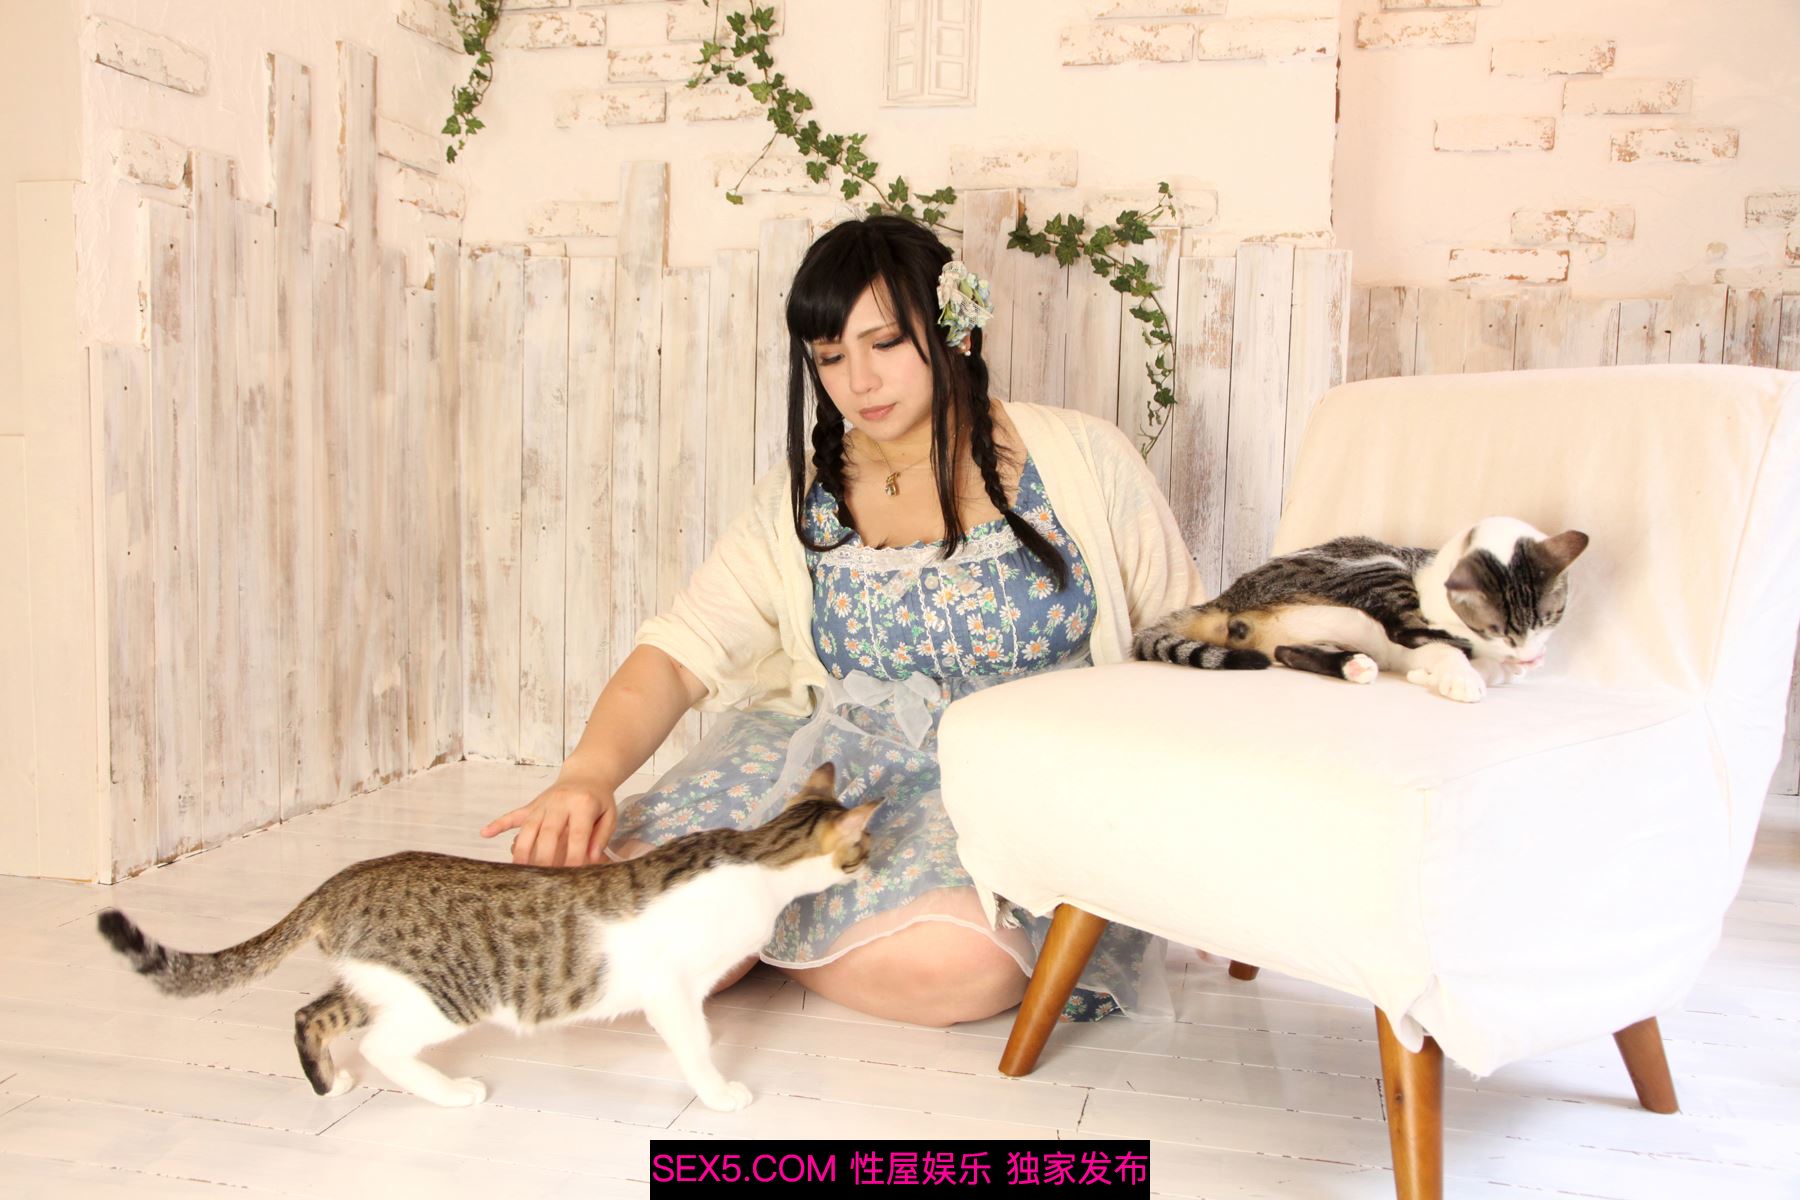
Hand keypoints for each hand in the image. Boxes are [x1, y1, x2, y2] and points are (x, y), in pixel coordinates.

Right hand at [479, 770, 617, 866]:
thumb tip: (592, 859)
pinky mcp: (532, 806)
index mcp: (583, 805)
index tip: (572, 875)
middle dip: (544, 858)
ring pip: (528, 828)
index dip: (574, 856)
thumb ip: (601, 836)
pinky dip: (499, 824)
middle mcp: (560, 803)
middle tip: (541, 880)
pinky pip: (513, 815)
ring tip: (517, 871)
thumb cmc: (599, 800)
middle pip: (548, 833)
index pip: (578, 834)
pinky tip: (485, 833)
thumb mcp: (609, 815)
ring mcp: (543, 804)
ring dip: (522, 850)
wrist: (586, 774)